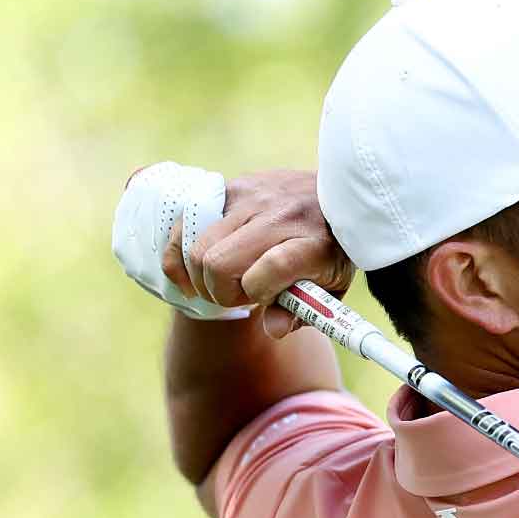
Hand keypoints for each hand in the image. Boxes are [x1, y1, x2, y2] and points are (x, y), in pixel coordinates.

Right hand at [164, 168, 354, 338]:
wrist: (338, 196)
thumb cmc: (332, 250)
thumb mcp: (331, 287)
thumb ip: (302, 312)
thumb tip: (273, 329)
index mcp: (312, 243)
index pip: (270, 269)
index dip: (256, 294)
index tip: (262, 299)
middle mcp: (279, 215)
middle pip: (220, 262)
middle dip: (220, 292)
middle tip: (236, 296)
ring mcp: (250, 197)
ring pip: (197, 245)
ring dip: (199, 275)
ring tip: (216, 283)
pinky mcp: (229, 188)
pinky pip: (186, 222)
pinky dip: (180, 252)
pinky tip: (189, 270)